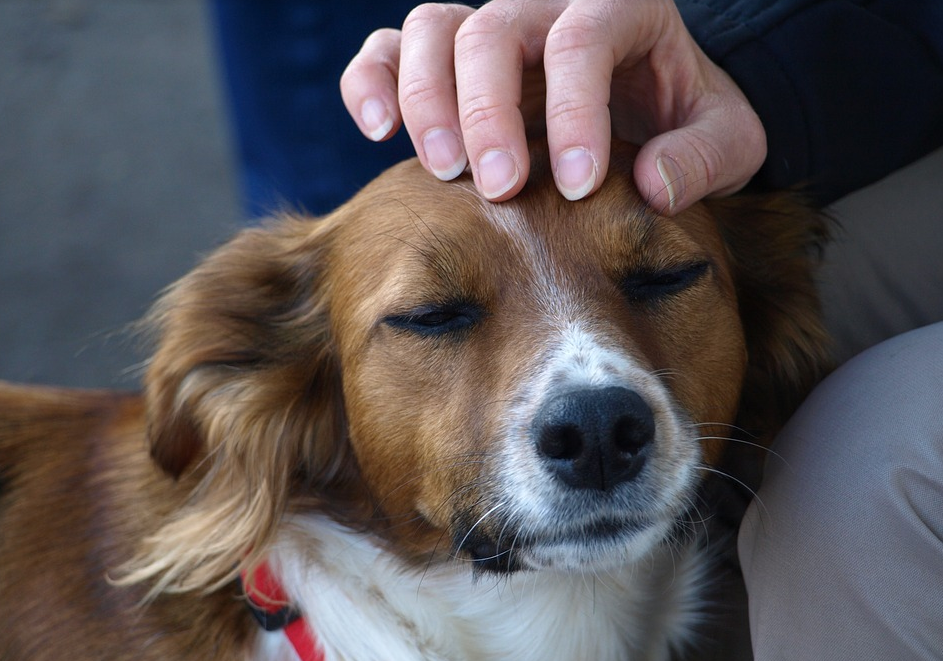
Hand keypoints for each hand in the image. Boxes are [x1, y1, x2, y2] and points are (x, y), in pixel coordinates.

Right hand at [340, 0, 765, 213]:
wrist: (652, 105)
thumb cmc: (688, 120)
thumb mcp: (728, 139)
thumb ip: (705, 157)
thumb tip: (653, 185)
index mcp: (623, 8)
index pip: (582, 38)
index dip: (574, 109)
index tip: (575, 185)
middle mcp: (546, 7)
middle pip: (493, 30)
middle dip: (488, 111)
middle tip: (497, 189)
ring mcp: (491, 28)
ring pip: (434, 29)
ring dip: (425, 99)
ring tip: (443, 171)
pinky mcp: (451, 59)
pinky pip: (392, 49)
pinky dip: (372, 81)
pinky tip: (377, 130)